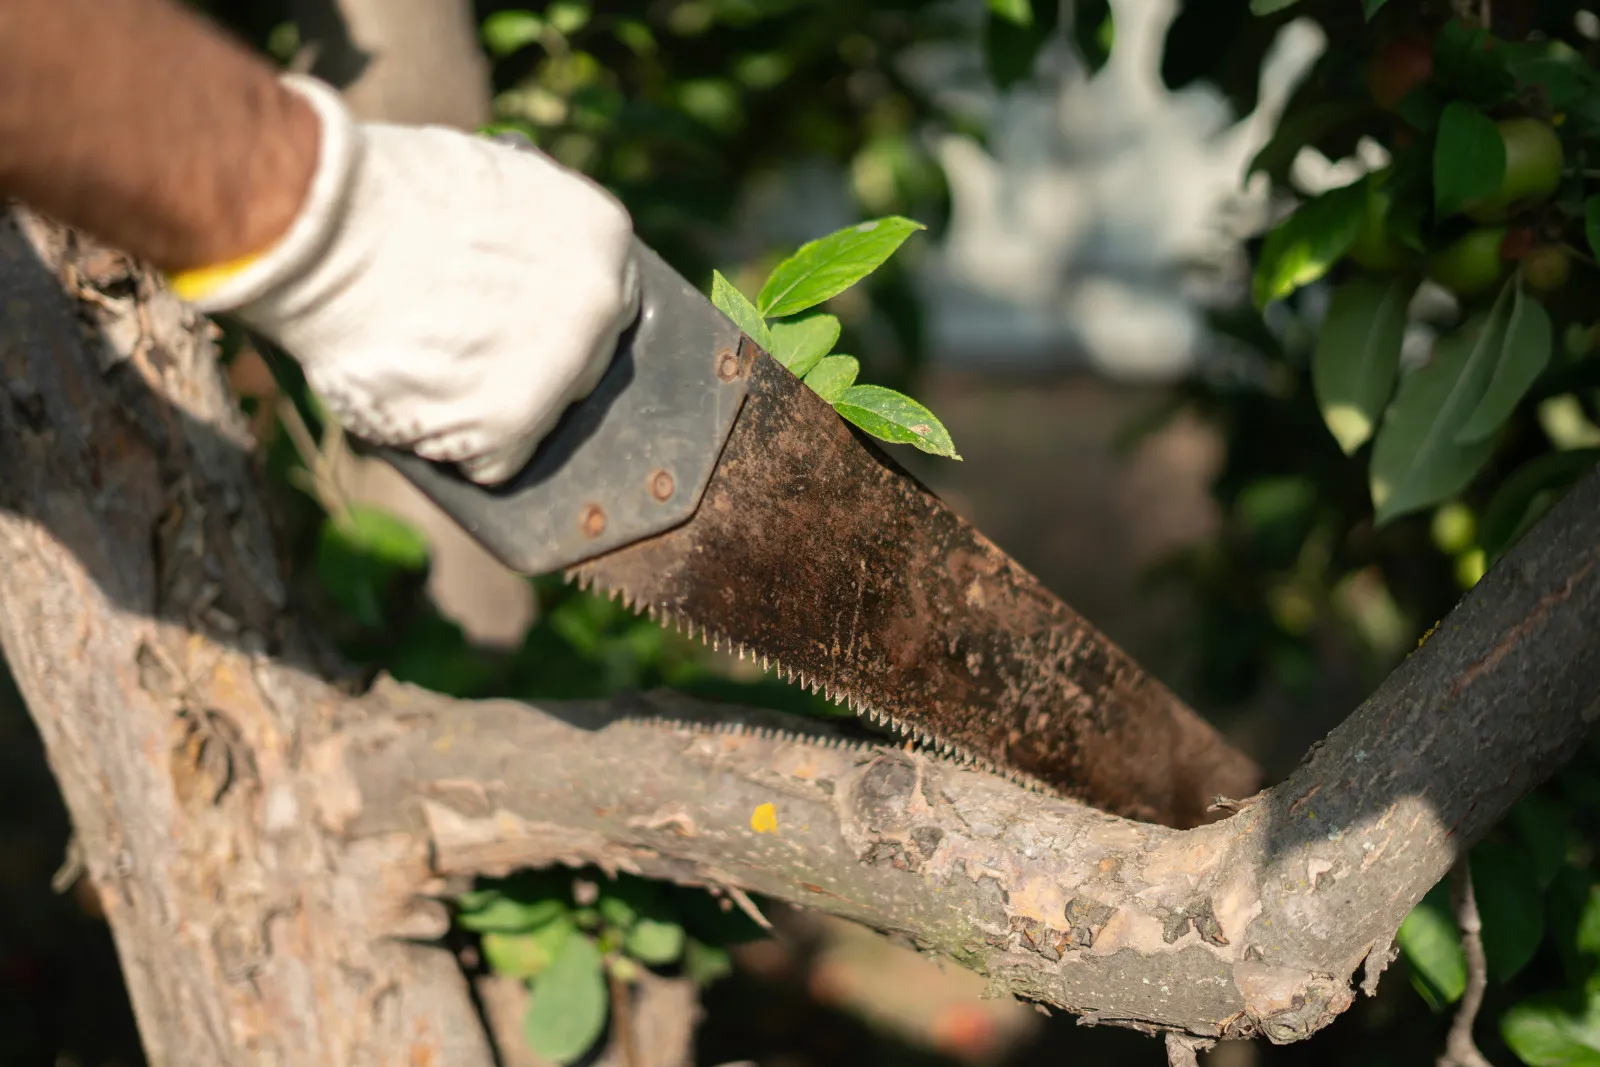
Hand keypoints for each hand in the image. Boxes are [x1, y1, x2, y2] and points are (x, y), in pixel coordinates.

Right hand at [176, 75, 638, 484]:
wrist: (327, 229)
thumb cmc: (378, 194)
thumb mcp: (481, 184)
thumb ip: (520, 239)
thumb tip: (513, 280)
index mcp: (601, 234)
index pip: (600, 301)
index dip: (555, 320)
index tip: (520, 329)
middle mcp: (598, 304)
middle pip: (576, 365)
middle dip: (527, 370)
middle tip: (463, 356)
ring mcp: (559, 370)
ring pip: (532, 415)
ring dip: (484, 409)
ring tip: (422, 370)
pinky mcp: (511, 426)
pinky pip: (492, 463)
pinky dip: (450, 447)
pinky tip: (413, 401)